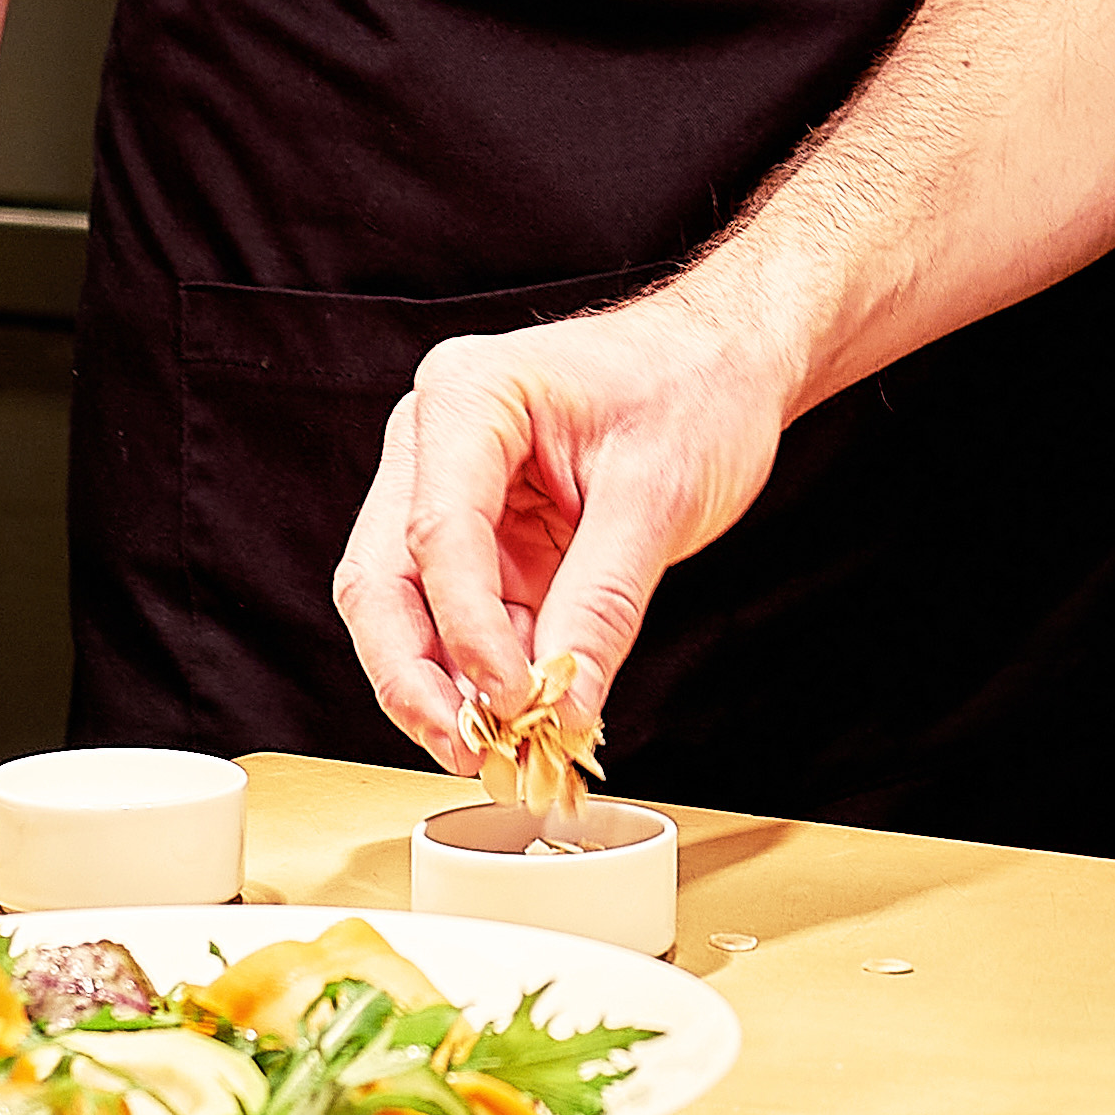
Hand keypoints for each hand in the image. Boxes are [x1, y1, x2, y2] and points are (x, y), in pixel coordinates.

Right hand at [334, 295, 794, 765]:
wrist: (728, 364)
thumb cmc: (695, 387)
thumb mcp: (661, 493)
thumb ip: (603, 601)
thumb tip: (563, 705)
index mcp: (468, 397)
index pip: (438, 532)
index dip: (466, 631)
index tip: (512, 699)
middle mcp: (436, 442)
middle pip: (385, 579)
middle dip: (418, 677)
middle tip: (472, 749)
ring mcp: (452, 492)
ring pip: (411, 612)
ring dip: (449, 687)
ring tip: (500, 751)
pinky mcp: (484, 538)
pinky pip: (466, 619)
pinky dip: (488, 674)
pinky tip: (522, 720)